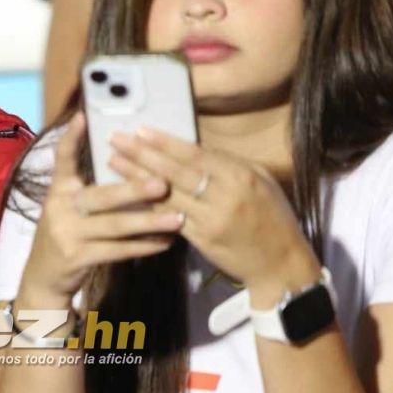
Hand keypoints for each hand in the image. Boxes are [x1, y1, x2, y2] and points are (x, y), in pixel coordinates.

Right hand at [18, 113, 181, 308]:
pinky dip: (143, 246)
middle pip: (100, 196)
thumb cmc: (66, 232)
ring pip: (114, 226)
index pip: (62, 159)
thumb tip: (130, 164)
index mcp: (58, 190)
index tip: (84, 116)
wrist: (43, 276)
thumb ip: (89, 187)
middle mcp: (59, 208)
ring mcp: (67, 234)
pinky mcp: (77, 258)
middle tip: (163, 183)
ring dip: (149, 222)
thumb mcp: (68, 206)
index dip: (71, 138)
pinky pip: (117, 251)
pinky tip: (165, 242)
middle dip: (133, 189)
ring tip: (177, 218)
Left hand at [107, 126, 318, 301]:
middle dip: (142, 154)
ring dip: (136, 177)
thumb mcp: (260, 180)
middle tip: (116, 140)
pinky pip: (169, 218)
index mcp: (240, 176)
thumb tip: (194, 149)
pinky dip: (148, 204)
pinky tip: (129, 193)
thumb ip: (228, 164)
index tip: (140, 130)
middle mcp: (224, 196)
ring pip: (166, 194)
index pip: (195, 154)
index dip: (165, 142)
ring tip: (113, 162)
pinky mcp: (201, 240)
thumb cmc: (272, 216)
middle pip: (175, 171)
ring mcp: (211, 219)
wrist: (280, 262)